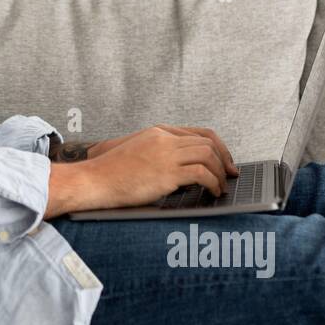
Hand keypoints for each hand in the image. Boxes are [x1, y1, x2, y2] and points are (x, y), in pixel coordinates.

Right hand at [47, 124, 238, 216]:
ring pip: (208, 156)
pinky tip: (212, 192)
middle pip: (208, 143)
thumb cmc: (111, 173)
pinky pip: (202, 173)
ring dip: (220, 173)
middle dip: (224, 160)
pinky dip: (213, 183)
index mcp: (158, 132)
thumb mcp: (137, 152)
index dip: (219, 147)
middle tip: (230, 176)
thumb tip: (182, 167)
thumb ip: (159, 153)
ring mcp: (166, 154)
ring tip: (221, 187)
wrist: (94, 180)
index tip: (226, 161)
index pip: (199, 132)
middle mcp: (165, 139)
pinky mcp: (166, 172)